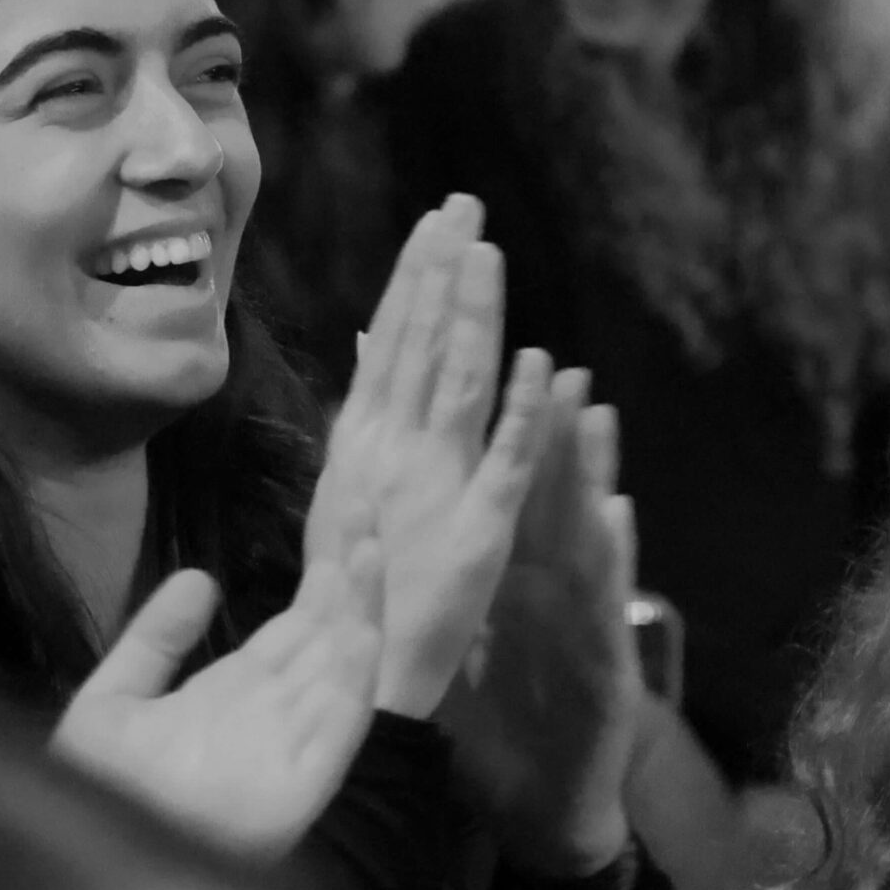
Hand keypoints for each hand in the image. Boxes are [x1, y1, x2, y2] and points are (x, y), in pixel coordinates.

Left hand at [52, 538, 383, 861]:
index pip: (297, 622)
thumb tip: (199, 579)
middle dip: (350, 572)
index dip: (322, 571)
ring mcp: (293, 743)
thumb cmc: (98, 796)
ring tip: (370, 546)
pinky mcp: (302, 781)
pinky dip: (354, 676)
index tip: (344, 512)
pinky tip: (362, 627)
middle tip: (368, 502)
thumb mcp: (112, 702)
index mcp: (237, 693)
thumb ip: (153, 641)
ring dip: (360, 609)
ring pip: (341, 665)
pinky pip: (337, 724)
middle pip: (327, 631)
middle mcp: (275, 711)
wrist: (87, 860)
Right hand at [307, 197, 559, 716]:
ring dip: (474, 316)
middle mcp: (392, 456)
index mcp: (363, 446)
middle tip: (464, 204)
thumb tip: (372, 342)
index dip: (416, 281)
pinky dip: (523, 411)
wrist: (358, 686)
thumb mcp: (349, 496)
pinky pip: (507, 464)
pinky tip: (541, 362)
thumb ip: (367, 419)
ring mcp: (436, 489)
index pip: (394, 345)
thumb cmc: (357, 598)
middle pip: (423, 348)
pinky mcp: (483, 531)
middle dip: (442, 272)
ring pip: (460, 386)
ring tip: (488, 252)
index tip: (437, 223)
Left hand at [442, 374, 644, 877]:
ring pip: (587, 536)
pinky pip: (607, 607)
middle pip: (551, 500)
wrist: (550, 805)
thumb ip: (454, 579)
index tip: (488, 383)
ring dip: (593, 471)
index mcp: (513, 578)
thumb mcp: (469, 641)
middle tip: (555, 365)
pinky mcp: (608, 664)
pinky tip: (618, 513)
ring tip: (593, 410)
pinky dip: (613, 557)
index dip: (498, 435)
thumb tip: (408, 524)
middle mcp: (553, 588)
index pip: (503, 494)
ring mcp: (583, 621)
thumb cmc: (505, 719)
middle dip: (552, 430)